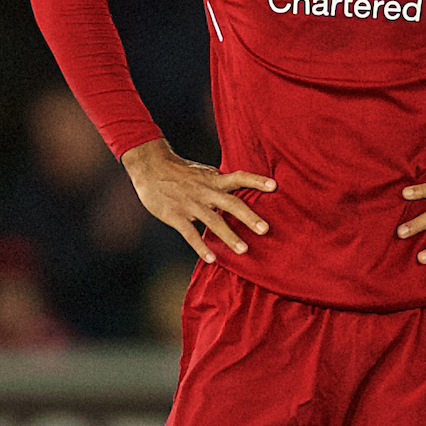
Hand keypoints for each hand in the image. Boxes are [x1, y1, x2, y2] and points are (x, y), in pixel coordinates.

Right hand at [120, 139, 274, 263]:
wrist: (150, 167)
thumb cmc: (179, 171)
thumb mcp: (203, 173)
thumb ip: (219, 183)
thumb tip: (239, 188)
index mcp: (213, 180)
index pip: (239, 177)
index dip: (256, 181)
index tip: (274, 186)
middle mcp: (205, 191)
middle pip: (231, 203)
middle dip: (248, 217)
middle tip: (265, 229)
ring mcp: (190, 204)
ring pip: (213, 221)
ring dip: (229, 236)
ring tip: (244, 250)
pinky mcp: (175, 215)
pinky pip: (190, 234)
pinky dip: (201, 247)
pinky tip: (211, 259)